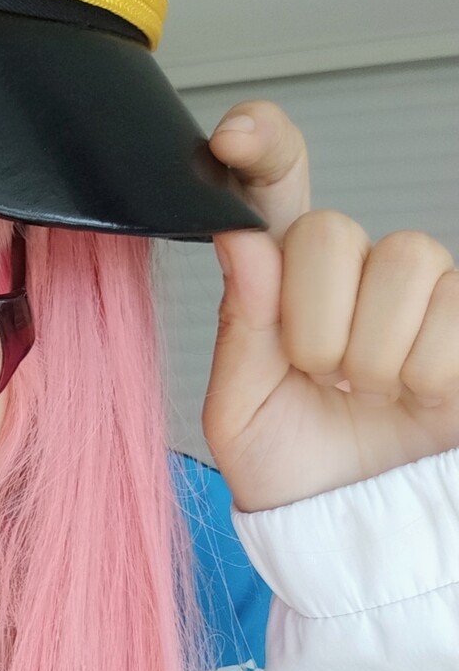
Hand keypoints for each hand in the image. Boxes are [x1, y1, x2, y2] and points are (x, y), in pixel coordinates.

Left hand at [201, 99, 458, 511]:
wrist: (354, 531)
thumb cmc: (293, 472)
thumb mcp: (240, 411)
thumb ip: (241, 325)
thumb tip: (242, 239)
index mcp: (280, 282)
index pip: (274, 187)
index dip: (262, 145)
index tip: (234, 138)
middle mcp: (351, 270)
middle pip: (331, 229)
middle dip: (315, 319)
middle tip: (318, 376)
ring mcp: (417, 291)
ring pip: (404, 259)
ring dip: (373, 349)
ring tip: (366, 393)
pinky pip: (452, 309)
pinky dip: (425, 368)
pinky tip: (414, 395)